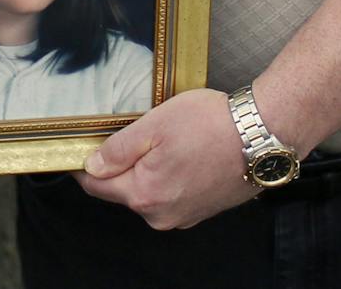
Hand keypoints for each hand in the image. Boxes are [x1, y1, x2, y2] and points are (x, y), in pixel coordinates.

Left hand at [73, 88, 256, 228]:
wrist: (262, 135)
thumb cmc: (211, 125)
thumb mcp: (154, 125)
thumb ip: (118, 150)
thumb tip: (91, 166)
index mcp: (145, 195)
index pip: (96, 186)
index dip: (82, 164)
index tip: (78, 147)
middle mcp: (162, 214)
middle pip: (122, 190)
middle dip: (117, 164)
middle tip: (123, 131)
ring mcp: (184, 216)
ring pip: (147, 191)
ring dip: (144, 168)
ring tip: (157, 138)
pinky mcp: (201, 210)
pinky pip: (169, 193)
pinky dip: (166, 174)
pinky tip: (177, 151)